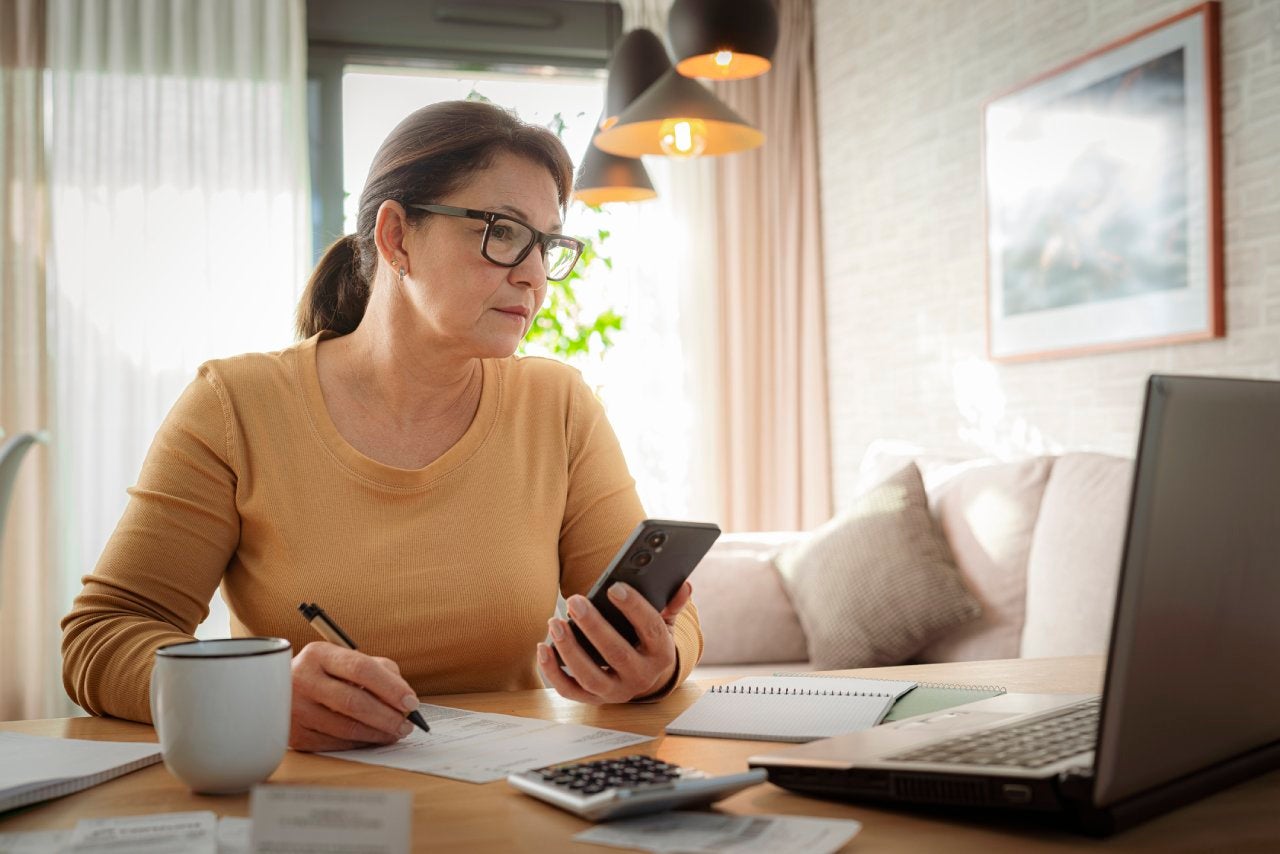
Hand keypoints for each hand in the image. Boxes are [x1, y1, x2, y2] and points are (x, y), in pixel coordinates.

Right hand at [289, 642, 420, 751]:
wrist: (278, 690)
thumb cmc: (324, 674)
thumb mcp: (344, 659)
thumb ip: (378, 670)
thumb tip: (404, 697)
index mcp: (318, 654)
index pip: (361, 669)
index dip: (391, 687)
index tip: (411, 701)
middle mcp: (302, 680)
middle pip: (354, 702)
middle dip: (388, 715)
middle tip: (408, 724)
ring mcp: (295, 710)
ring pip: (346, 727)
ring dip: (378, 733)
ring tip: (395, 732)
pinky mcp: (295, 735)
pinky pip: (336, 743)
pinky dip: (361, 742)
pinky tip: (373, 738)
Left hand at [537, 581, 691, 704]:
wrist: (645, 679)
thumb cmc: (648, 642)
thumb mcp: (664, 624)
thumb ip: (671, 605)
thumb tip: (684, 587)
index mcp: (661, 653)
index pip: (651, 629)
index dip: (634, 608)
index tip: (614, 588)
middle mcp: (640, 677)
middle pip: (617, 654)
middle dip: (594, 627)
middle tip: (575, 602)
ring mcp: (616, 692)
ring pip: (591, 676)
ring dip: (570, 649)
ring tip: (555, 622)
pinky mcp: (594, 700)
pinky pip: (570, 691)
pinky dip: (553, 672)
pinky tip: (543, 647)